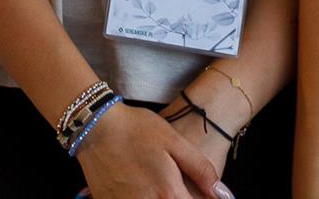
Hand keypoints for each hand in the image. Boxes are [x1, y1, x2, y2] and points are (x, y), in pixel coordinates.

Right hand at [75, 102, 230, 197]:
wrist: (95, 126)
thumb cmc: (137, 129)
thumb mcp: (174, 142)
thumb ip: (201, 170)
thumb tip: (223, 195)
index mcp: (168, 193)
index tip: (202, 194)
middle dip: (180, 198)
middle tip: (178, 187)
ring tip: (161, 185)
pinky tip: (143, 188)